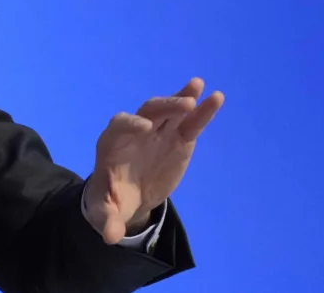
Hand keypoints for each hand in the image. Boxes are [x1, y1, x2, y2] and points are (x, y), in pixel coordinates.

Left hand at [84, 77, 223, 243]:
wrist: (127, 196)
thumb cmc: (112, 200)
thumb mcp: (107, 213)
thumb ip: (108, 220)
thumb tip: (110, 236)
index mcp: (113, 144)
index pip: (119, 126)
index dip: (129, 124)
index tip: (143, 128)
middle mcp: (135, 131)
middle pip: (147, 113)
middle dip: (162, 107)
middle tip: (183, 106)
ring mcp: (159, 132)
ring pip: (170, 111)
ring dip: (182, 98)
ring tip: (198, 87)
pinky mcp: (178, 139)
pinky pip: (190, 122)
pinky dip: (202, 110)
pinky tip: (216, 98)